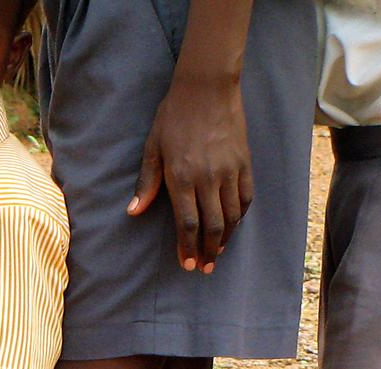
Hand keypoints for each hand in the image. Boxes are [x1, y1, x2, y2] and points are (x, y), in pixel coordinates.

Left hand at [129, 74, 249, 273]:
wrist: (208, 88)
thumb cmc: (173, 117)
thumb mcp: (152, 148)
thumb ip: (147, 183)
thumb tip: (134, 212)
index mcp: (182, 177)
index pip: (187, 222)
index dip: (188, 247)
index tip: (188, 264)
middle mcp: (209, 178)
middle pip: (212, 225)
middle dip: (208, 250)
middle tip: (204, 267)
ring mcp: (230, 170)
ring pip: (232, 215)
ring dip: (226, 238)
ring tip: (218, 253)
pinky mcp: (245, 162)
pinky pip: (247, 197)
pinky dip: (241, 216)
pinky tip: (234, 226)